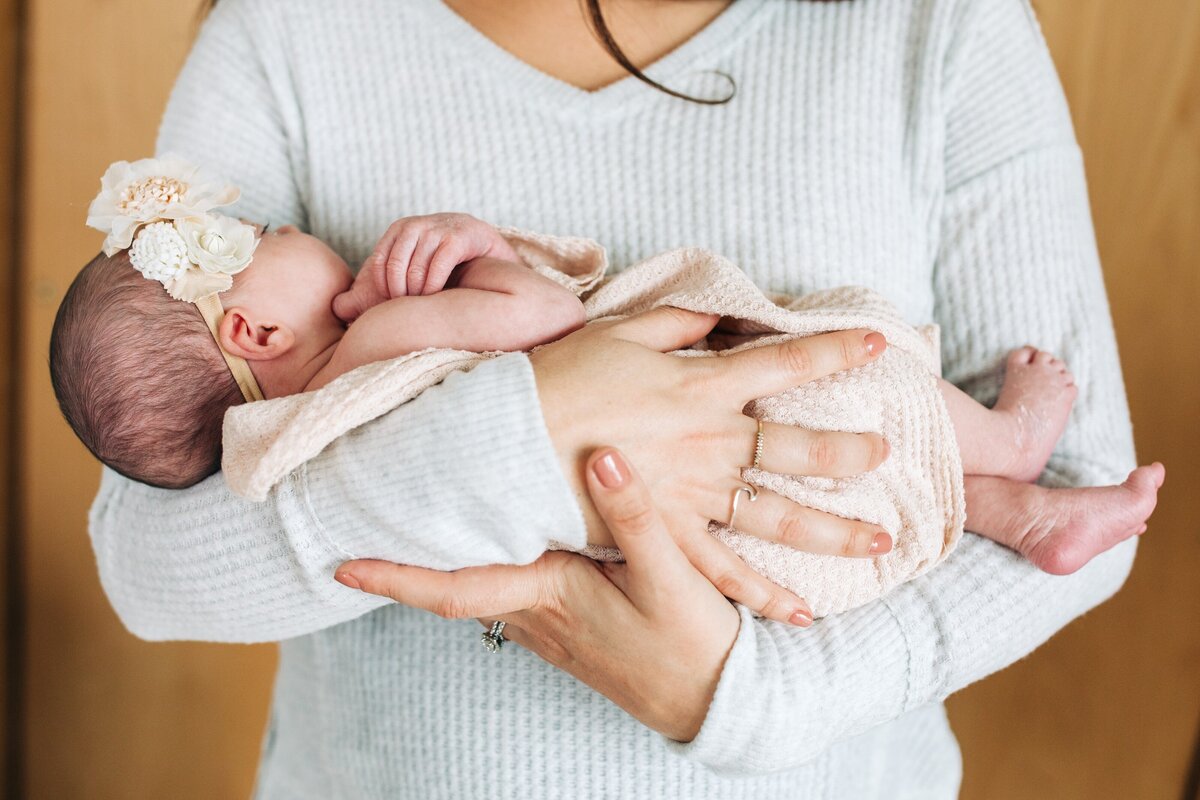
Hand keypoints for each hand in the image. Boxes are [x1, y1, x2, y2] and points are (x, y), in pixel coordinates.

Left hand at [333, 212, 519, 320]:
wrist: (492, 260)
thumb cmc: (445, 275)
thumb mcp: (407, 280)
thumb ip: (372, 293)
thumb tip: (337, 308)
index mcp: (399, 231)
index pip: (378, 262)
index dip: (381, 291)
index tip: (393, 308)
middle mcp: (417, 224)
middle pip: (394, 264)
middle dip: (398, 293)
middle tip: (408, 309)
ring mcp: (441, 226)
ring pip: (417, 263)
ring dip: (417, 290)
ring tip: (423, 304)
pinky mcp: (463, 233)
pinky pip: (441, 259)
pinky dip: (435, 283)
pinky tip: (438, 295)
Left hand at [335, 447, 740, 741]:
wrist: (715, 699)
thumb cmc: (690, 646)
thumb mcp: (671, 579)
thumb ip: (635, 518)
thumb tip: (600, 455)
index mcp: (548, 595)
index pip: (451, 588)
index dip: (393, 577)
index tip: (341, 564)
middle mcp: (538, 610)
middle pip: (455, 577)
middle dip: (406, 552)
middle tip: (365, 511)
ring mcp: (552, 618)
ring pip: (482, 576)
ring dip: (444, 551)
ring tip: (417, 507)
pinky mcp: (572, 616)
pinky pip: (513, 579)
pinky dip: (487, 552)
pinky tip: (497, 523)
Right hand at [528, 306, 891, 623]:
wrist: (509, 442)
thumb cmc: (560, 380)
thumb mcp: (618, 334)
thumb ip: (675, 325)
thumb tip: (716, 321)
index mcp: (702, 386)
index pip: (785, 363)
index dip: (836, 350)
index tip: (879, 343)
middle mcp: (711, 441)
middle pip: (799, 448)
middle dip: (850, 451)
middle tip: (885, 454)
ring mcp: (693, 495)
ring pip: (779, 516)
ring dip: (834, 531)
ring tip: (881, 544)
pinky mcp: (666, 537)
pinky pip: (724, 571)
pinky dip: (762, 594)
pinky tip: (800, 612)